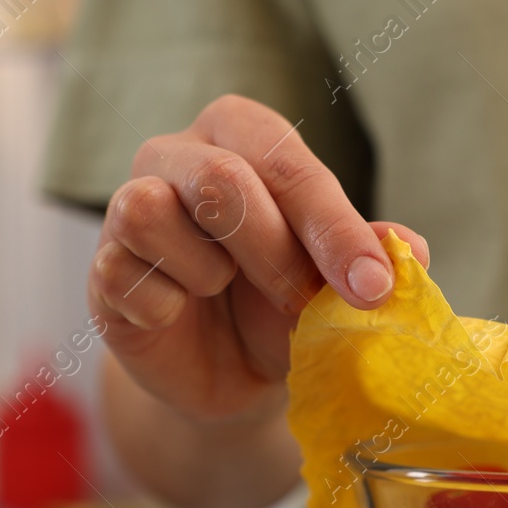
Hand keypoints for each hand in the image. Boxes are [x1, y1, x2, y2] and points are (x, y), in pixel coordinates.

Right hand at [88, 94, 428, 427]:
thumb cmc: (283, 306)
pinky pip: (121, 271)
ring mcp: (125, 205)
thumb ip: (372, 255)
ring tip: (222, 291)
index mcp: (240, 133)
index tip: (372, 287)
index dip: (333, 228)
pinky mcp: (100, 266)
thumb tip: (408, 249)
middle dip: (275, 255)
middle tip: (302, 306)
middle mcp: (176, 153)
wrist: (229, 374)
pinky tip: (179, 315)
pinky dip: (163, 303)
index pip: (285, 161)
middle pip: (219, 180)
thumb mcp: (334, 281)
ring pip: (149, 209)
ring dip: (206, 270)